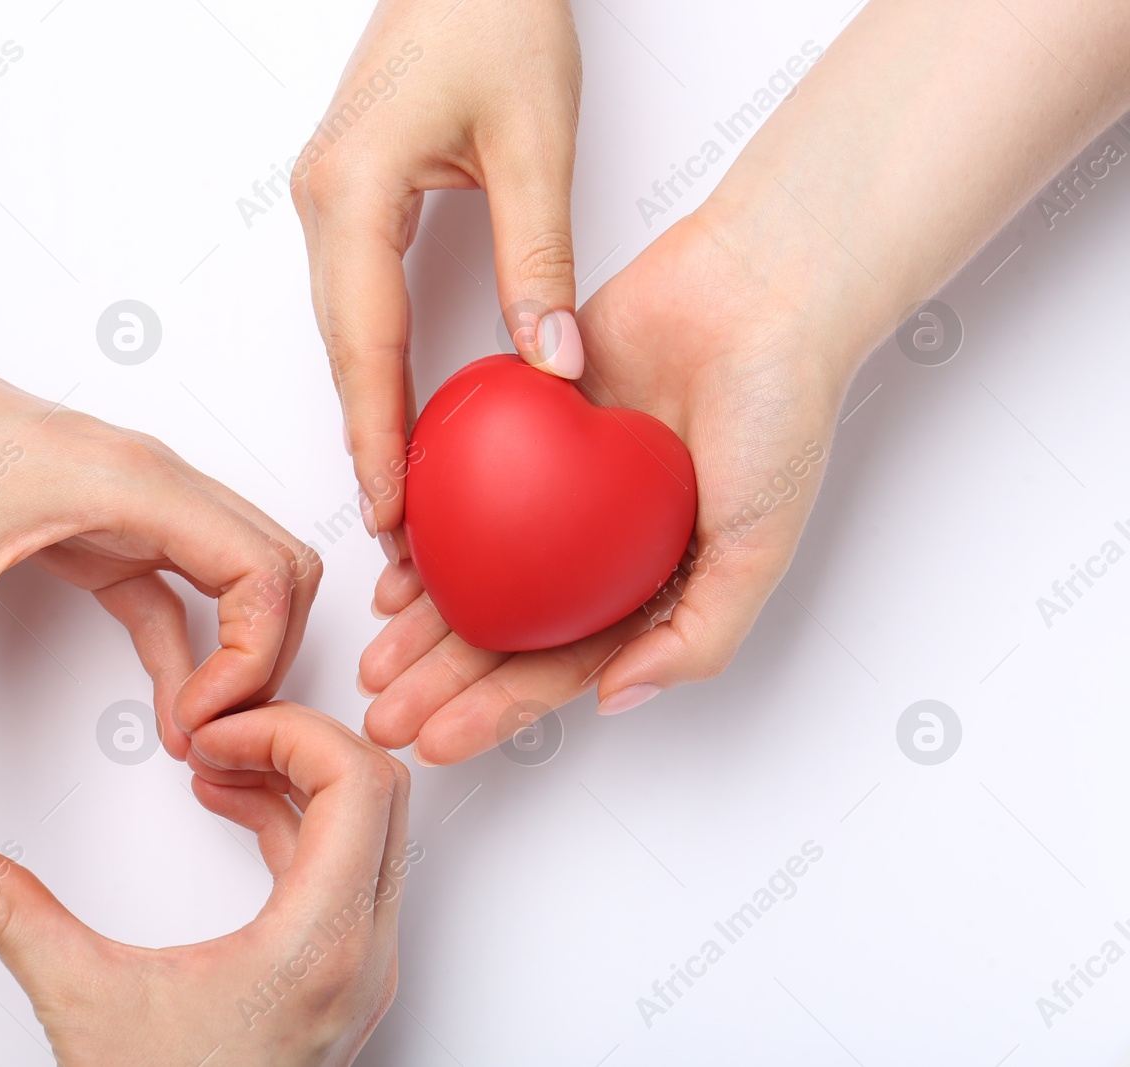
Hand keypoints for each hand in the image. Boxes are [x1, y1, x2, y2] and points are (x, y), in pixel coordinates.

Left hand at [0, 314, 322, 828]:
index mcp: (132, 483)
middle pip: (278, 566)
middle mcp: (151, 481)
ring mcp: (133, 497)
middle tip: (218, 733)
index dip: (257, 656)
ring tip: (200, 729)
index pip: (264, 569)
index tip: (199, 721)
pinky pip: (178, 585)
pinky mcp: (104, 517)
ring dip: (241, 647)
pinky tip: (171, 705)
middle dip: (269, 656)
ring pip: (240, 571)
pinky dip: (192, 643)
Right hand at [0, 703, 414, 1065]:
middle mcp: (361, 956)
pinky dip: (299, 826)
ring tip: (215, 767)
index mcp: (317, 947)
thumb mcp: (78, 1000)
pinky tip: (231, 813)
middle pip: (379, 793)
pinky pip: (348, 871)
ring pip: (372, 832)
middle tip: (219, 736)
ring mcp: (361, 972)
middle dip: (297, 742)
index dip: (290, 729)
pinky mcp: (344, 982)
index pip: (360, 783)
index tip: (218, 731)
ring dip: (298, 782)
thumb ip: (0, 908)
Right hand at [291, 0, 584, 543]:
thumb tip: (554, 365)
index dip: (377, 435)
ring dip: (369, 409)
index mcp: (353, 191)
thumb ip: (540, 261)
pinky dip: (376, 363)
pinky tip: (400, 404)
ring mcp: (325, 198)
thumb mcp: (534, 141)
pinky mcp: (347, 195)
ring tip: (401, 487)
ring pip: (342, 332)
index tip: (392, 509)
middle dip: (368, 442)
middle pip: (341, 350)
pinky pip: (353, 301)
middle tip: (399, 529)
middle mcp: (322, 201)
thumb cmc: (493, 13)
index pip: (364, 343)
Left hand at [357, 213, 851, 761]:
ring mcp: (563, 488)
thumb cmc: (779, 416)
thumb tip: (612, 700)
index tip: (437, 742)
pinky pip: (466, 485)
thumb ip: (697, 634)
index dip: (498, 710)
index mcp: (653, 585)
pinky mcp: (530, 424)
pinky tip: (393, 566)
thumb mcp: (757, 547)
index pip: (563, 666)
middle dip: (441, 682)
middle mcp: (602, 547)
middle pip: (507, 627)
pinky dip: (431, 528)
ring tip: (373, 661)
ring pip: (479, 567)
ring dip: (425, 619)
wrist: (758, 290)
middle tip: (380, 716)